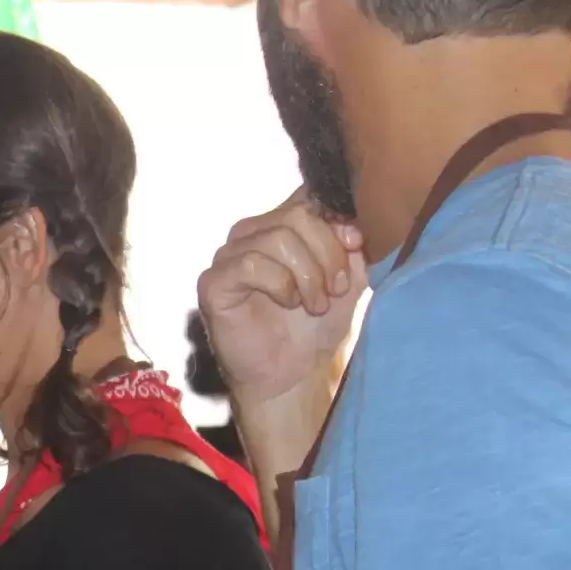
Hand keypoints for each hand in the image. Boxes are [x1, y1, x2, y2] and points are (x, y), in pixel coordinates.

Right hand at [197, 189, 366, 407]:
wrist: (291, 375)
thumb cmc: (316, 327)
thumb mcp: (347, 278)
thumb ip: (349, 243)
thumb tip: (351, 218)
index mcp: (281, 224)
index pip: (308, 194)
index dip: (337, 216)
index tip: (357, 245)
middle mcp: (251, 232)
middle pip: (297, 215)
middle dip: (327, 253)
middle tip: (336, 289)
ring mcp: (228, 256)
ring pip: (277, 238)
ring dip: (308, 275)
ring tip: (316, 304)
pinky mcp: (213, 282)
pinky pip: (252, 264)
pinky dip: (281, 285)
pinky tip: (289, 304)